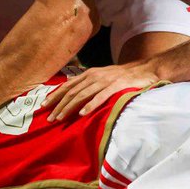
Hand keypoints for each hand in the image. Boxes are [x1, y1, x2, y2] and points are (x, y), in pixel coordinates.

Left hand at [44, 62, 159, 120]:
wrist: (145, 69)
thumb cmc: (123, 76)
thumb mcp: (102, 77)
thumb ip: (89, 84)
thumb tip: (74, 94)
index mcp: (89, 74)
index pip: (67, 85)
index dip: (55, 95)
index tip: (44, 106)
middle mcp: (94, 76)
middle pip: (72, 92)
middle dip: (58, 106)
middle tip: (49, 119)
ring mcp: (105, 80)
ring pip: (82, 95)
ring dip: (69, 107)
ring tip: (60, 118)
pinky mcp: (116, 86)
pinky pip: (100, 96)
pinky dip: (90, 105)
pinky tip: (82, 113)